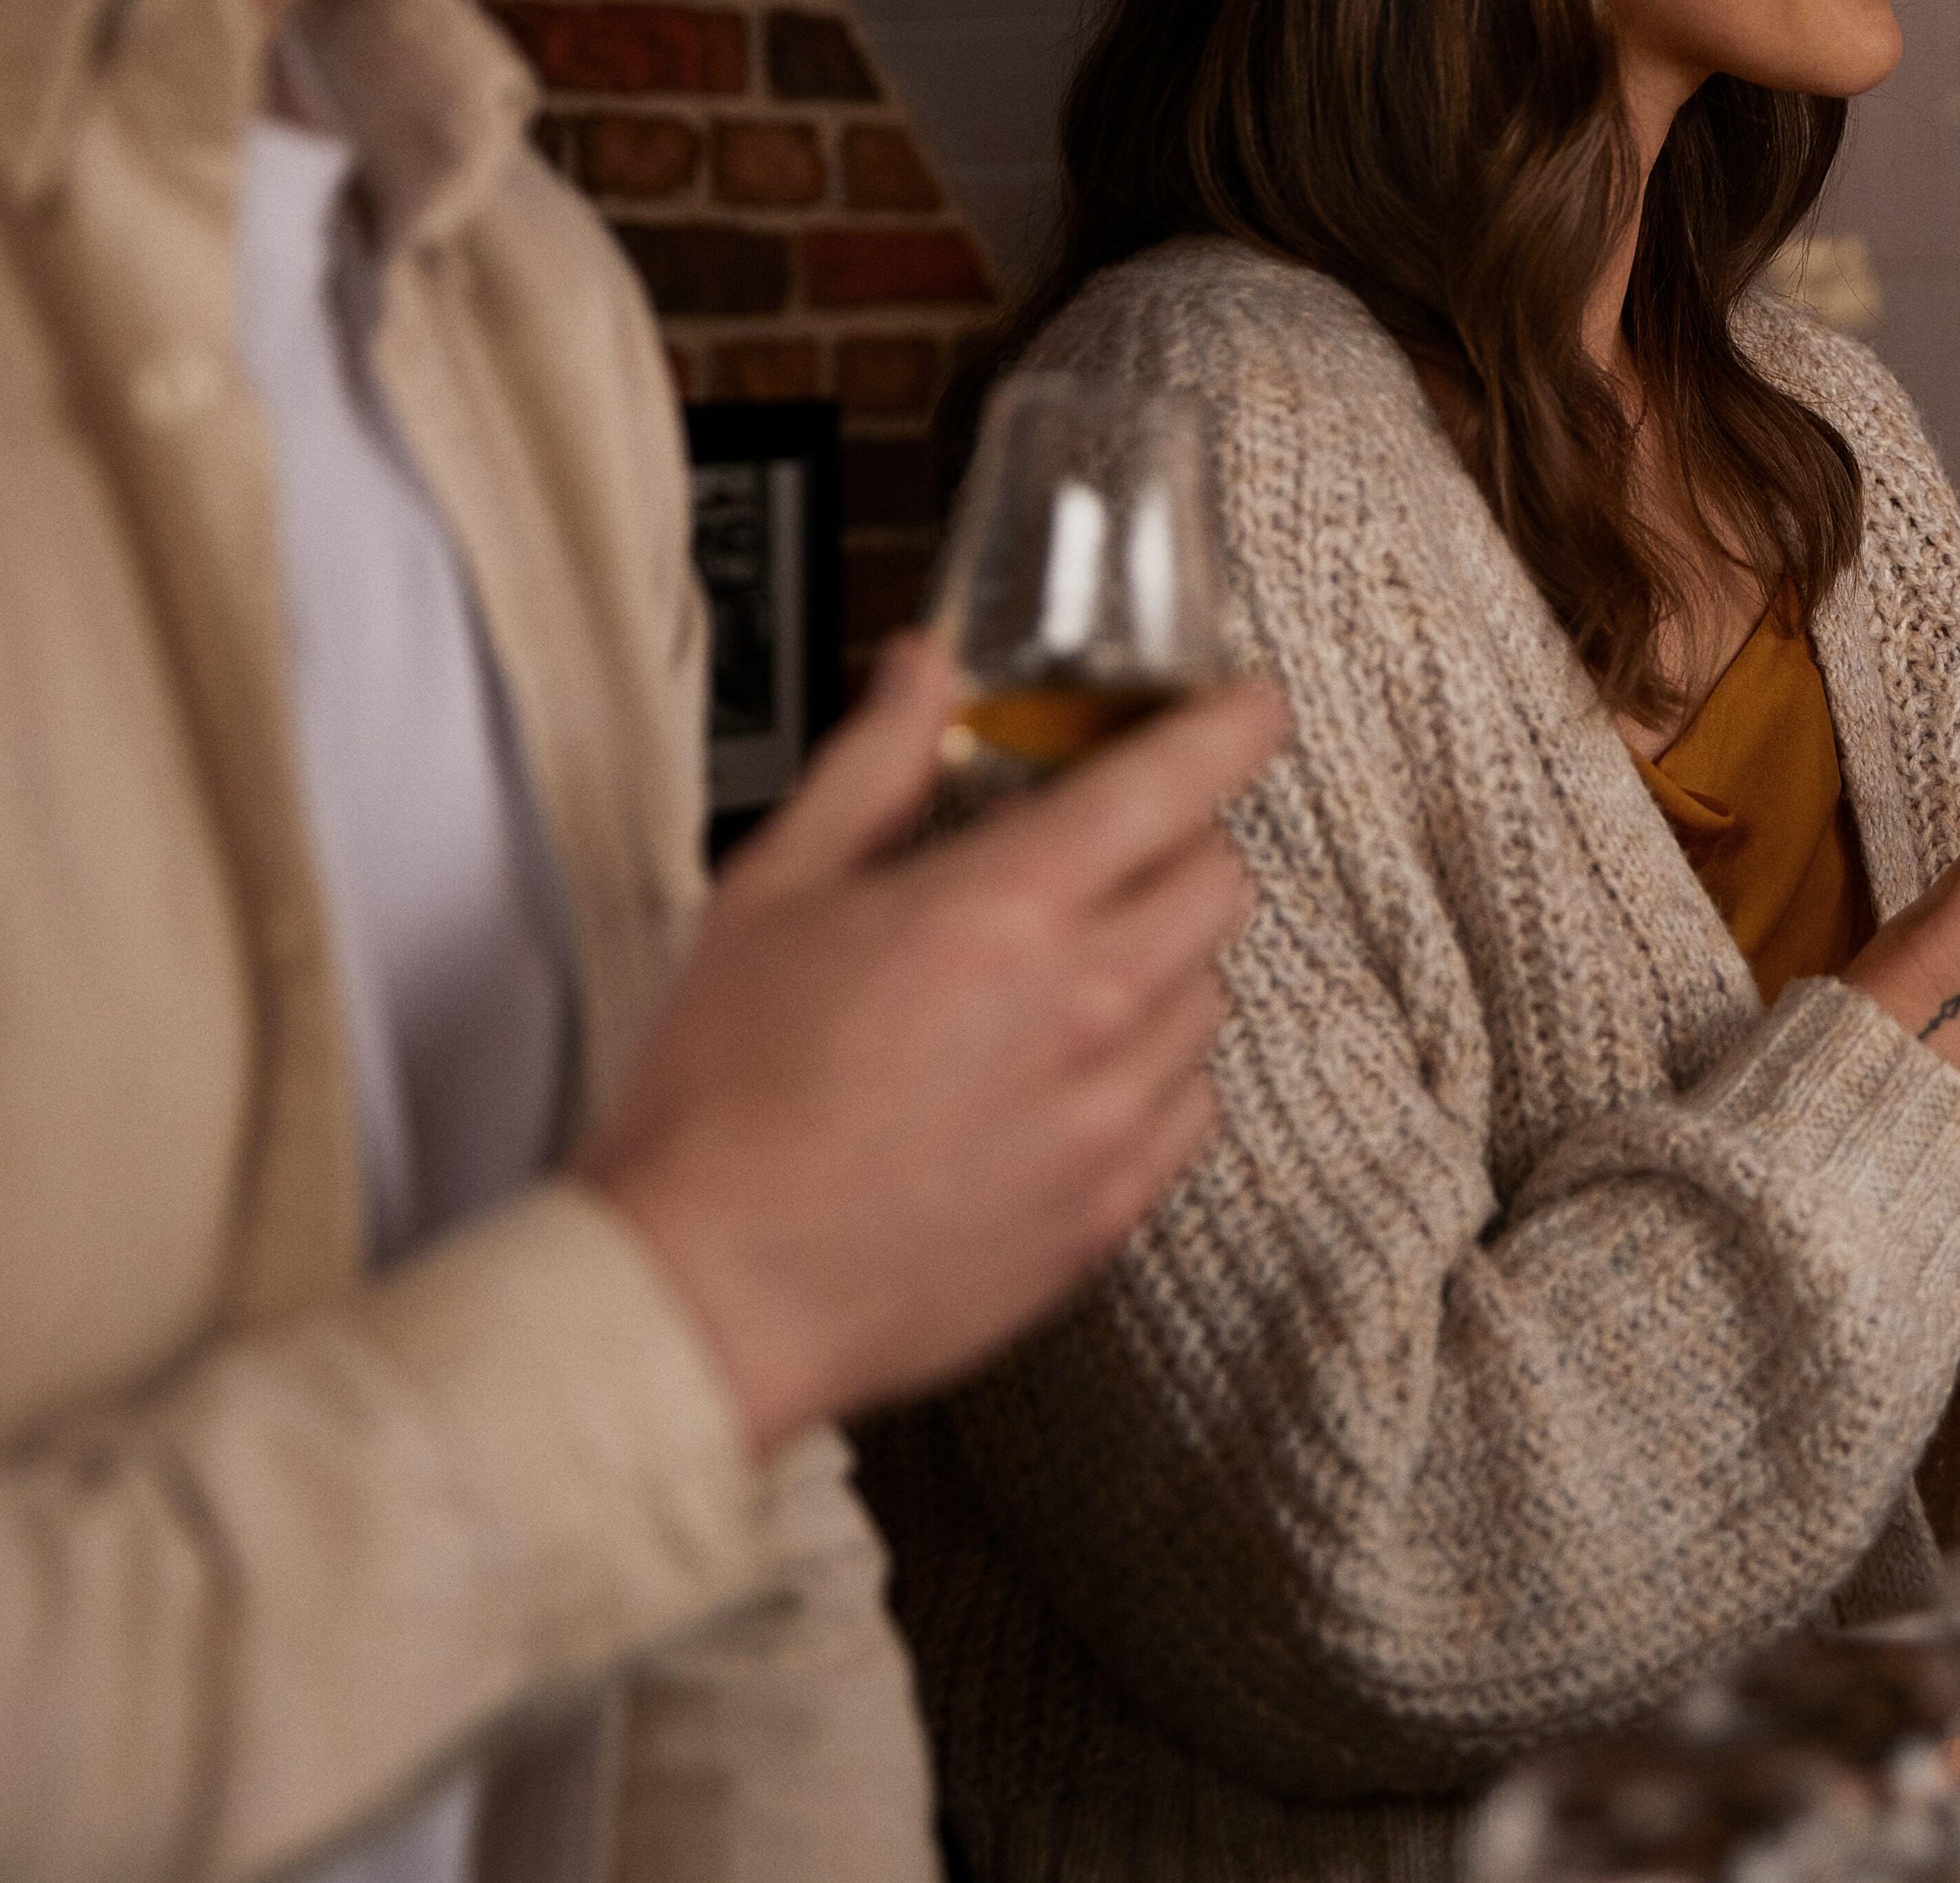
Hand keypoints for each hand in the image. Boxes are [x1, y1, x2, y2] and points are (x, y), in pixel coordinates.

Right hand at [577, 634, 1277, 1454]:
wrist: (709, 1287)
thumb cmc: (723, 1099)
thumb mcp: (774, 891)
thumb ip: (872, 765)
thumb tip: (922, 673)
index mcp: (1003, 911)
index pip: (1174, 782)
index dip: (1233, 726)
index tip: (1250, 708)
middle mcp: (1084, 1007)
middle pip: (1221, 881)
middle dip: (1182, 845)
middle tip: (1109, 854)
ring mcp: (1109, 1114)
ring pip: (1210, 994)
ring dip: (1161, 963)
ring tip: (1058, 981)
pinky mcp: (1113, 1204)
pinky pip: (1190, 1105)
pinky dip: (1153, 1073)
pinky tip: (1067, 1075)